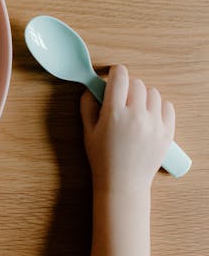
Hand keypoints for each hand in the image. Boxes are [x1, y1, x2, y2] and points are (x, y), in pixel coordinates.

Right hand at [80, 64, 174, 192]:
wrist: (123, 183)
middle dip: (128, 86)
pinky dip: (158, 106)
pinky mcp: (167, 132)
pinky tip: (148, 115)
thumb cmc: (102, 158)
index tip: (113, 76)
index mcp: (115, 113)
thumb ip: (87, 106)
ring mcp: (155, 124)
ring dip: (143, 96)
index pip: (120, 77)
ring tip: (135, 108)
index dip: (115, 73)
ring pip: (153, 93)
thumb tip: (91, 88)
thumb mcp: (87, 131)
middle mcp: (137, 116)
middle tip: (121, 98)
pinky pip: (167, 106)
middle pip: (137, 83)